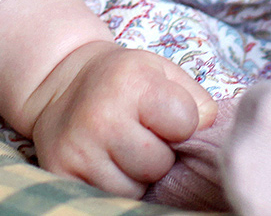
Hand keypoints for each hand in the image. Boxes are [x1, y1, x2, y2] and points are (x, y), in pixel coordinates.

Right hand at [26, 41, 217, 196]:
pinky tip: (103, 162)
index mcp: (132, 81)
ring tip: (120, 148)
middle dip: (158, 154)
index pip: (186, 123)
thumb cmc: (124, 81)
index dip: (181, 123)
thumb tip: (209, 138)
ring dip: (135, 175)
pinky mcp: (61, 174)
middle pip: (159, 164)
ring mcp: (78, 149)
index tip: (163, 114)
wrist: (61, 83)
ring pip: (134, 188)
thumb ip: (197, 102)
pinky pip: (108, 198)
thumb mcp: (162, 73)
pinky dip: (112, 186)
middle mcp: (101, 116)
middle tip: (139, 134)